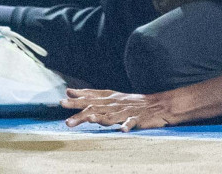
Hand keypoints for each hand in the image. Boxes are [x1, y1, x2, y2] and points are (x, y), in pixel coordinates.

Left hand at [62, 88, 182, 131]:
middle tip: (67, 116)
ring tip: (89, 120)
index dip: (77, 97)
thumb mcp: (112, 97)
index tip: (63, 100)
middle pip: (95, 106)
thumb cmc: (133, 103)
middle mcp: (115, 103)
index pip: (91, 96)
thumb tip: (70, 91)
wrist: (159, 105)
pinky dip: (126, 126)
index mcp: (110, 98)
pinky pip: (131, 122)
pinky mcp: (137, 119)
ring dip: (99, 118)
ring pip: (110, 115)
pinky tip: (122, 130)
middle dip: (80, 109)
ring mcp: (126, 111)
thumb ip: (91, 95)